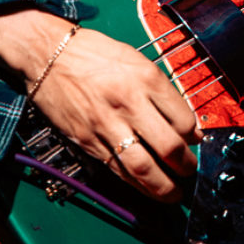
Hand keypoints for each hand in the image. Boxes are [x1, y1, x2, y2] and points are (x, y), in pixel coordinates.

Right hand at [0, 6, 199, 201]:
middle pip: (168, 146)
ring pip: (143, 167)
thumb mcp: (134, 59)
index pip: (182, 118)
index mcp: (145, 77)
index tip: (196, 141)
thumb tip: (187, 123)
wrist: (48, 53)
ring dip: (163, 186)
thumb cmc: (94, 52)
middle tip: (189, 170)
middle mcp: (129, 102)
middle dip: (185, 165)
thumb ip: (161, 90)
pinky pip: (116, 169)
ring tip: (173, 191)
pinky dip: (134, 183)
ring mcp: (106, 124)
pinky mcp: (87, 140)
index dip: (194, 136)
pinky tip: (145, 186)